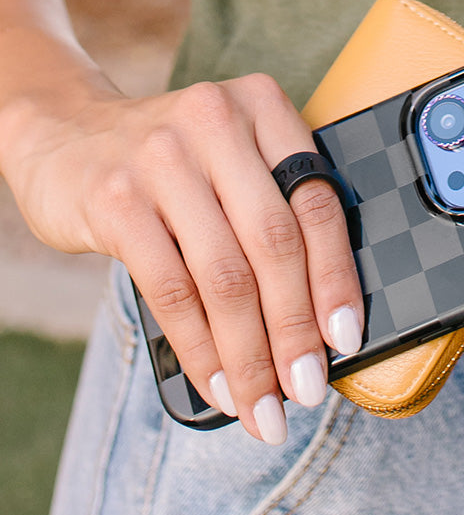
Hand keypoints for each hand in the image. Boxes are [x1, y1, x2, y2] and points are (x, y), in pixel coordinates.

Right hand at [7, 73, 363, 442]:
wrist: (66, 135)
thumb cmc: (172, 165)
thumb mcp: (231, 158)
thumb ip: (276, 211)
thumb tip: (324, 324)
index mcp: (263, 107)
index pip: (317, 204)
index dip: (337, 280)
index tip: (346, 340)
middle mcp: (216, 123)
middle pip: (275, 246)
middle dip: (295, 332)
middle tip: (308, 390)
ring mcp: (161, 159)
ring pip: (225, 278)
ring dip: (250, 357)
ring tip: (265, 407)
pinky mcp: (115, 200)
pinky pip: (172, 291)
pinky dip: (201, 350)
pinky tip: (218, 385)